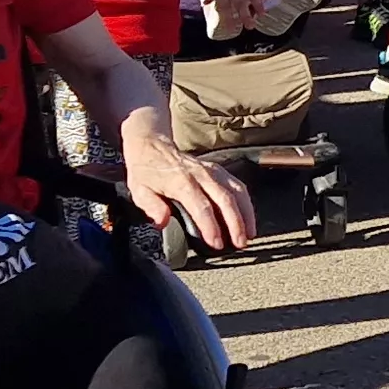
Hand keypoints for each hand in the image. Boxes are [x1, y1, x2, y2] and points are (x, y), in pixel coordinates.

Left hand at [125, 130, 257, 252]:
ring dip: (246, 214)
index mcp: (181, 182)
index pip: (201, 207)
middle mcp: (201, 175)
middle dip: (236, 223)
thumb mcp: (139, 191)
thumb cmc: (146, 171)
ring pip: (236, 192)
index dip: (211, 226)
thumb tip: (162, 222)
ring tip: (249, 234)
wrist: (152, 144)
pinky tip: (248, 218)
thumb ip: (151, 207)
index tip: (216, 244)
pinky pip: (238, 186)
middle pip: (225, 200)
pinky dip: (247, 203)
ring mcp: (213, 171)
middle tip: (240, 244)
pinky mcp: (219, 171)